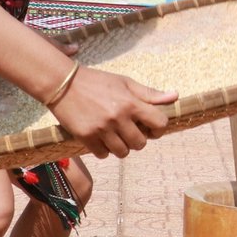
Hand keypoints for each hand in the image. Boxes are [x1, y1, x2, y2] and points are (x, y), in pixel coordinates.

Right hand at [48, 65, 174, 157]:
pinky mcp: (85, 136)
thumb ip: (149, 94)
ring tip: (115, 136)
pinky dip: (104, 150)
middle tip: (129, 131)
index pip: (159, 123)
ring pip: (122, 152)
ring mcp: (101, 129)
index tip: (150, 126)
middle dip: (138, 139)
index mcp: (131, 103)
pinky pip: (103, 154)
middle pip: (141, 144)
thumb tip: (175, 96)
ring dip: (121, 147)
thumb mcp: (125, 82)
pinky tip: (101, 139)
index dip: (158, 127)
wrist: (62, 83)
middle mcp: (118, 118)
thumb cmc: (97, 81)